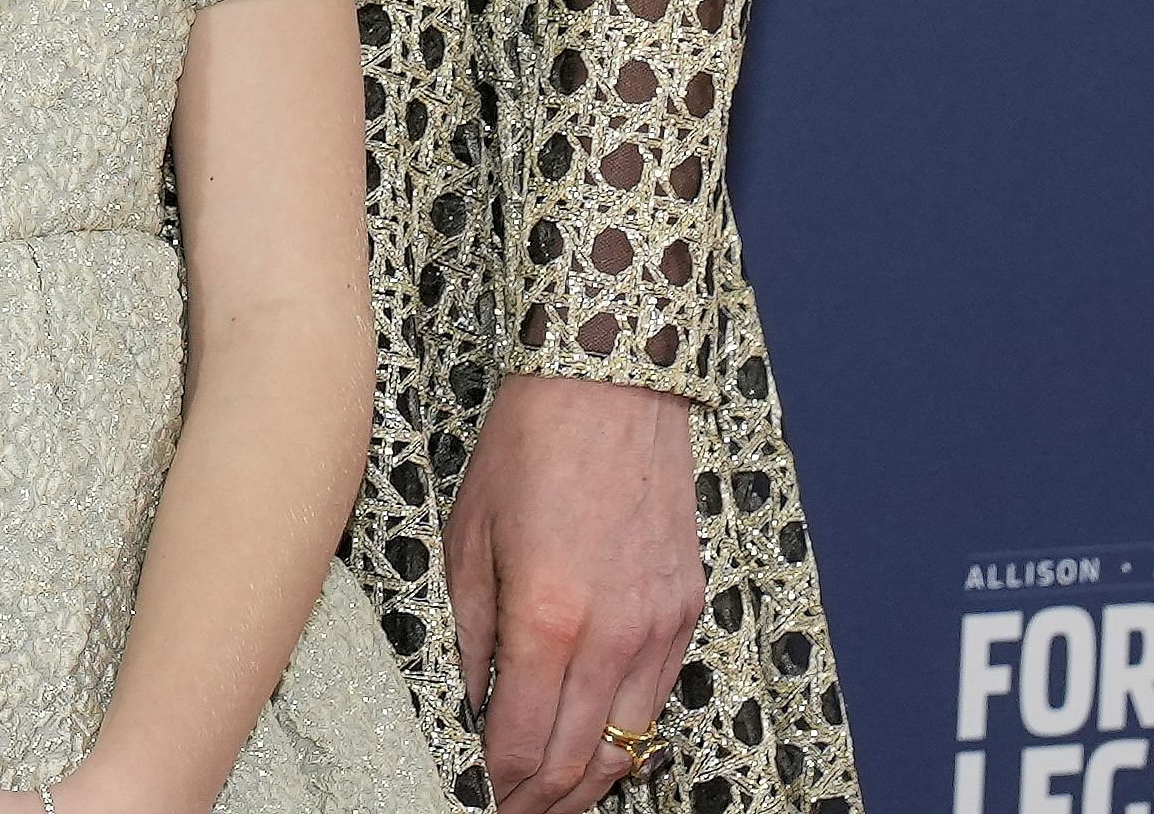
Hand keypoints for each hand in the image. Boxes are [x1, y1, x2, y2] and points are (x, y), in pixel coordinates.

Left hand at [446, 375, 704, 813]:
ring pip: (627, 747)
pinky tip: (593, 738)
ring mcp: (659, 627)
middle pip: (576, 763)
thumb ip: (467, 632)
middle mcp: (613, 635)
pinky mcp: (686, 611)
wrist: (610, 381)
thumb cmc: (529, 444)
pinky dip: (625, 734)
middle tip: (505, 807)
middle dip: (536, 799)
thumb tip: (467, 702)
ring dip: (584, 782)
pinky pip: (658, 701)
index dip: (494, 784)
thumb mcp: (469, 535)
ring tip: (546, 793)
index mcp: (546, 617)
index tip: (474, 791)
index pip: (520, 744)